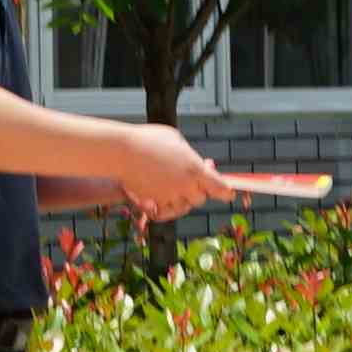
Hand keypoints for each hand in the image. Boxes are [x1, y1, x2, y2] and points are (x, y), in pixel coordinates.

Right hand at [102, 120, 222, 225]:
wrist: (122, 151)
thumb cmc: (148, 140)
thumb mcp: (176, 140)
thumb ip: (190, 156)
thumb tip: (198, 164)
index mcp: (195, 169)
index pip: (219, 188)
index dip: (225, 192)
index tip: (229, 193)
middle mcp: (185, 186)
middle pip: (200, 199)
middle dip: (197, 190)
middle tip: (190, 179)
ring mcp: (170, 197)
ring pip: (183, 207)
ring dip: (182, 199)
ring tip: (172, 184)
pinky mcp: (155, 204)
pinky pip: (166, 211)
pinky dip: (166, 207)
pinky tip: (162, 198)